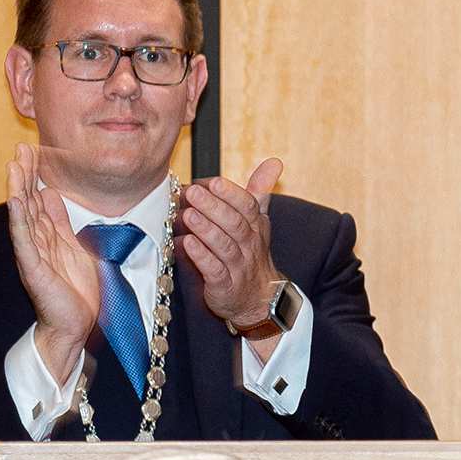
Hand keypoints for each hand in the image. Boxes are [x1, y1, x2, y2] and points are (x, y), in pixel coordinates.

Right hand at [6, 147, 101, 379]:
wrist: (74, 325)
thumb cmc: (75, 290)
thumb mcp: (73, 245)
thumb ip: (60, 221)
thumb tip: (50, 192)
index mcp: (47, 236)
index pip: (39, 198)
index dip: (36, 174)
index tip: (34, 149)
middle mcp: (36, 242)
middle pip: (28, 201)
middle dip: (25, 174)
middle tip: (22, 147)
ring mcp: (33, 254)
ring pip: (23, 216)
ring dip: (19, 189)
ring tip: (14, 165)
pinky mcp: (34, 268)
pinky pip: (25, 240)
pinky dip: (20, 219)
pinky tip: (17, 200)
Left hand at [178, 159, 284, 335]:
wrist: (259, 297)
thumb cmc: (251, 254)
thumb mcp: (259, 221)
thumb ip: (261, 191)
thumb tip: (274, 161)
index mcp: (256, 226)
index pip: (248, 206)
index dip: (231, 194)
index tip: (213, 181)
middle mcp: (249, 244)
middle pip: (235, 223)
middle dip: (214, 207)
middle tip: (192, 192)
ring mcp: (238, 265)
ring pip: (224, 245)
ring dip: (206, 229)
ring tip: (187, 215)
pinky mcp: (224, 285)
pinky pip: (214, 270)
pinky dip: (201, 257)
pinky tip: (186, 245)